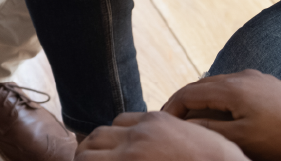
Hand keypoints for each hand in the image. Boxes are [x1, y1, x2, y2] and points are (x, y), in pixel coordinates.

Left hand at [76, 111, 248, 160]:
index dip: (113, 140)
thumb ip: (171, 134)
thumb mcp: (194, 136)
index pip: (118, 123)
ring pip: (86, 156)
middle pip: (96, 137)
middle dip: (91, 152)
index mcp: (155, 122)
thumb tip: (158, 146)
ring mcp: (130, 158)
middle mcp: (138, 136)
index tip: (115, 153)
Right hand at [162, 70, 280, 160]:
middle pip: (203, 85)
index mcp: (231, 88)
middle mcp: (244, 77)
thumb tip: (187, 122)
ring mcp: (262, 80)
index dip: (170, 107)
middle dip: (185, 101)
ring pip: (224, 85)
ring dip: (207, 99)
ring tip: (198, 116)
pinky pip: (243, 89)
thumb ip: (210, 128)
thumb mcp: (241, 139)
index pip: (187, 93)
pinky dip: (228, 100)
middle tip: (173, 118)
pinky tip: (234, 114)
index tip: (160, 121)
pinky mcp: (277, 88)